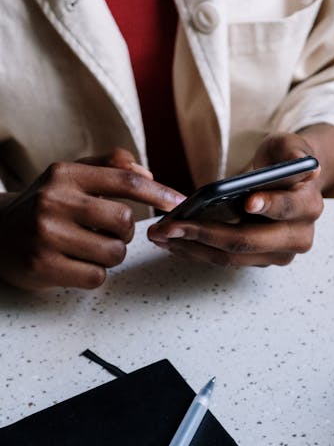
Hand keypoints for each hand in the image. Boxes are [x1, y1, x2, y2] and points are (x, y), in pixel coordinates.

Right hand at [0, 148, 182, 289]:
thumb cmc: (43, 206)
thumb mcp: (68, 177)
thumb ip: (109, 168)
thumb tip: (148, 174)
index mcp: (65, 174)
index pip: (124, 180)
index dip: (158, 193)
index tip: (179, 204)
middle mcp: (54, 200)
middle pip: (124, 221)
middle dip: (125, 233)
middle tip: (107, 233)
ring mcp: (46, 234)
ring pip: (113, 252)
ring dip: (110, 256)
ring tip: (87, 250)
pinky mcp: (42, 266)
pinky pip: (96, 277)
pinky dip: (94, 275)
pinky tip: (75, 265)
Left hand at [147, 133, 323, 266]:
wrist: (285, 182)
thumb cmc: (282, 160)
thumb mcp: (289, 146)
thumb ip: (294, 153)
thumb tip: (304, 165)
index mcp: (308, 206)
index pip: (287, 209)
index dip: (268, 206)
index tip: (246, 202)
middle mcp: (298, 237)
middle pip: (249, 241)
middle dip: (205, 234)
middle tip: (171, 226)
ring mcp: (277, 254)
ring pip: (231, 257)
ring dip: (191, 247)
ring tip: (160, 234)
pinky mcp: (257, 261)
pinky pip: (223, 260)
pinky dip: (195, 250)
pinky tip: (170, 240)